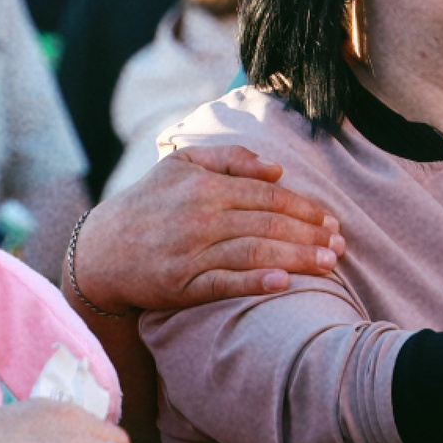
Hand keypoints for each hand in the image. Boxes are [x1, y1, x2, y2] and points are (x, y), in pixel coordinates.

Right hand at [78, 144, 342, 310]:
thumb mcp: (182, 164)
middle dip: (310, 236)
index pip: (269, 196)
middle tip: (340, 246)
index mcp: (206, 186)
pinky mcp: (181, 285)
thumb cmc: (149, 202)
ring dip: (297, 259)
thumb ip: (230, 158)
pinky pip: (224, 284)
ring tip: (328, 265)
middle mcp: (201, 217)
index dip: (304, 209)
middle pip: (269, 225)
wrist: (101, 249)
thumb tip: (276, 168)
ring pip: (254, 253)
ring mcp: (191, 252)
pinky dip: (254, 284)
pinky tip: (284, 285)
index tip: (331, 220)